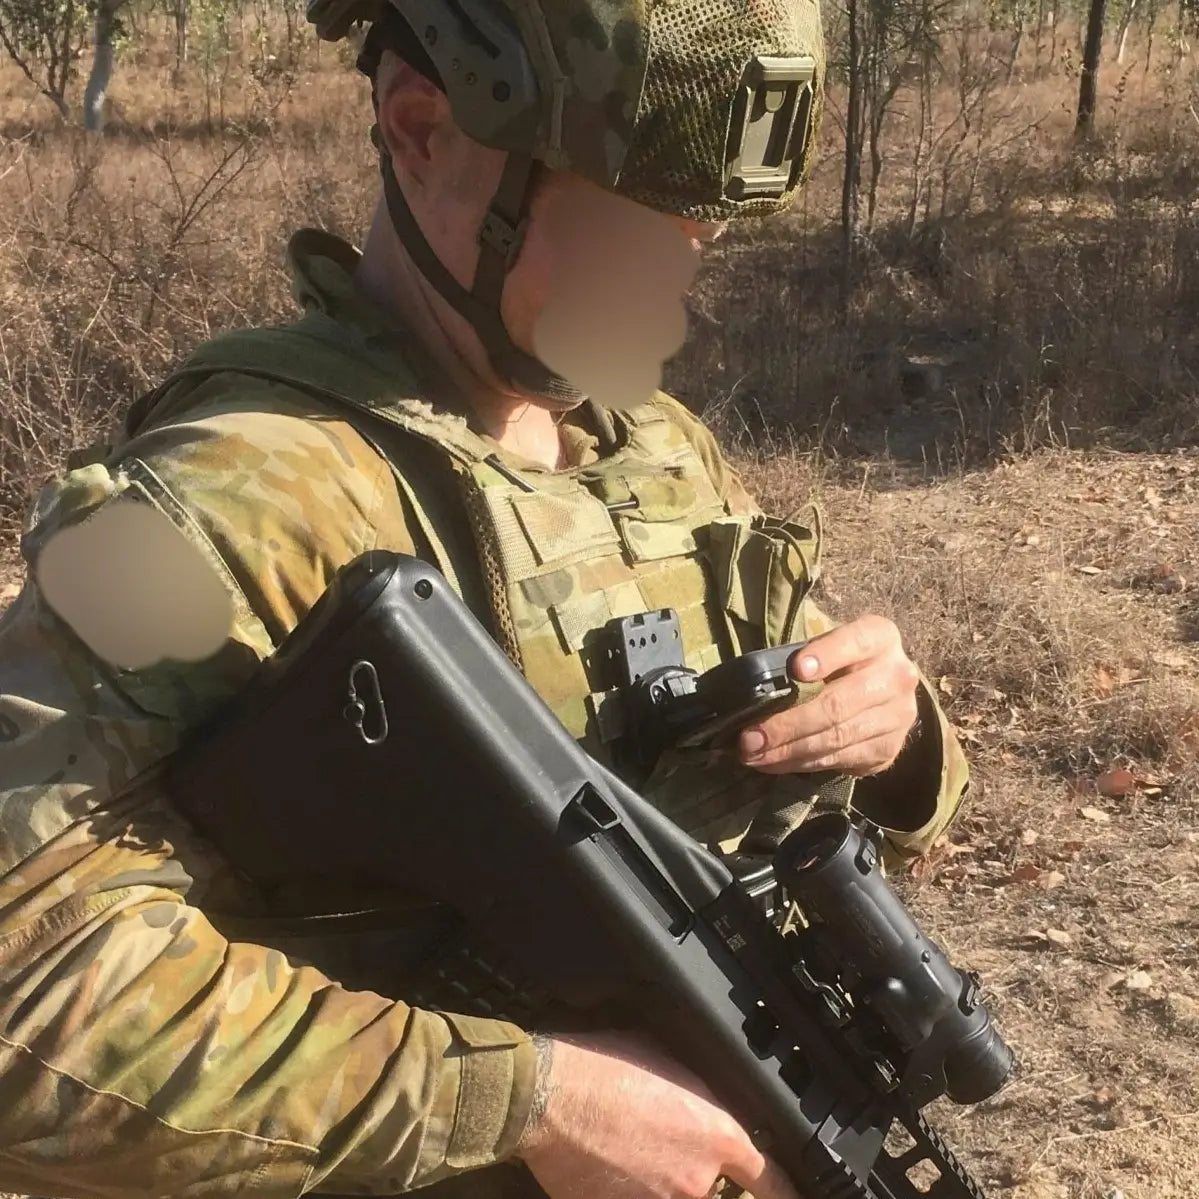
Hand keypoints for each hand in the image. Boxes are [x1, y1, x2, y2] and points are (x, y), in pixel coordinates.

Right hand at [516, 1031, 797, 1198]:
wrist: (548, 1098)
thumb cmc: (602, 1067)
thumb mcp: (667, 1060)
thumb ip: (699, 1093)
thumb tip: (704, 1103)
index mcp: (717, 1136)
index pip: (769, 1179)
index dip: (785, 1192)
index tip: (791, 1196)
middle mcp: (697, 1181)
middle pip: (712, 1189)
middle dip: (689, 1170)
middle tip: (653, 1142)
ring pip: (672, 1193)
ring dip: (654, 1179)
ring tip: (623, 1148)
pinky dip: (626, 1187)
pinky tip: (604, 1163)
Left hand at [738, 615, 919, 777]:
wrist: (880, 688)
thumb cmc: (838, 660)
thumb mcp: (824, 647)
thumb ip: (801, 659)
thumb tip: (758, 692)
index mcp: (880, 637)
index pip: (855, 642)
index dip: (826, 655)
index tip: (797, 669)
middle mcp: (897, 676)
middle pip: (838, 703)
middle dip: (788, 724)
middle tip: (750, 738)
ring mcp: (898, 717)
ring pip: (837, 738)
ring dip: (789, 750)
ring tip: (754, 754)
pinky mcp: (888, 749)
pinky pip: (840, 759)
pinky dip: (802, 763)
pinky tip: (774, 762)